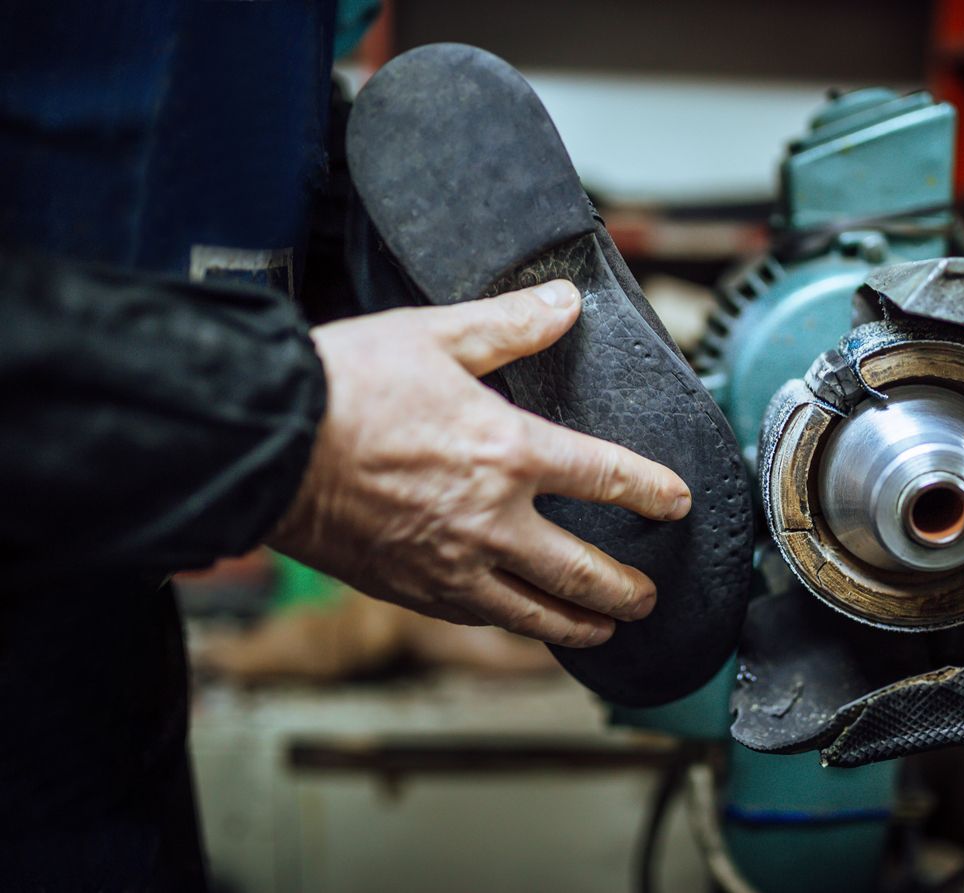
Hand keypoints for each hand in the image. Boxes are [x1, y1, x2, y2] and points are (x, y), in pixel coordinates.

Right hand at [267, 280, 691, 647]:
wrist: (265, 446)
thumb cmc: (346, 386)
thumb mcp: (436, 335)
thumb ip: (510, 324)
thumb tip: (567, 303)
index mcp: (509, 452)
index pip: (606, 477)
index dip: (652, 491)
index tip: (676, 503)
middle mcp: (492, 519)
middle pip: (583, 569)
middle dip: (626, 586)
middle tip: (649, 595)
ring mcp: (452, 564)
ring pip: (535, 611)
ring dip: (581, 623)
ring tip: (606, 627)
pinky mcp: (412, 589)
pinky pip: (481, 620)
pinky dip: (516, 629)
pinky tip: (524, 626)